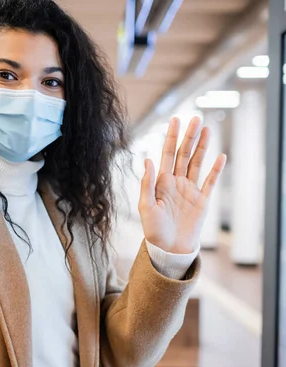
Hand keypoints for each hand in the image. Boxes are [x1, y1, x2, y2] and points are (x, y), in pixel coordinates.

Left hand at [138, 117, 226, 253]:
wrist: (169, 248)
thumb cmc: (153, 229)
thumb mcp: (146, 206)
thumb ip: (147, 183)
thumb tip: (147, 160)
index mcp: (161, 182)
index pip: (166, 154)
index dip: (171, 137)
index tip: (175, 120)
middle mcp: (176, 182)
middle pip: (184, 154)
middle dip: (189, 136)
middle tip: (195, 118)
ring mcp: (190, 189)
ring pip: (197, 163)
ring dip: (202, 147)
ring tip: (207, 129)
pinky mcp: (202, 200)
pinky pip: (210, 182)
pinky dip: (216, 169)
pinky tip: (220, 156)